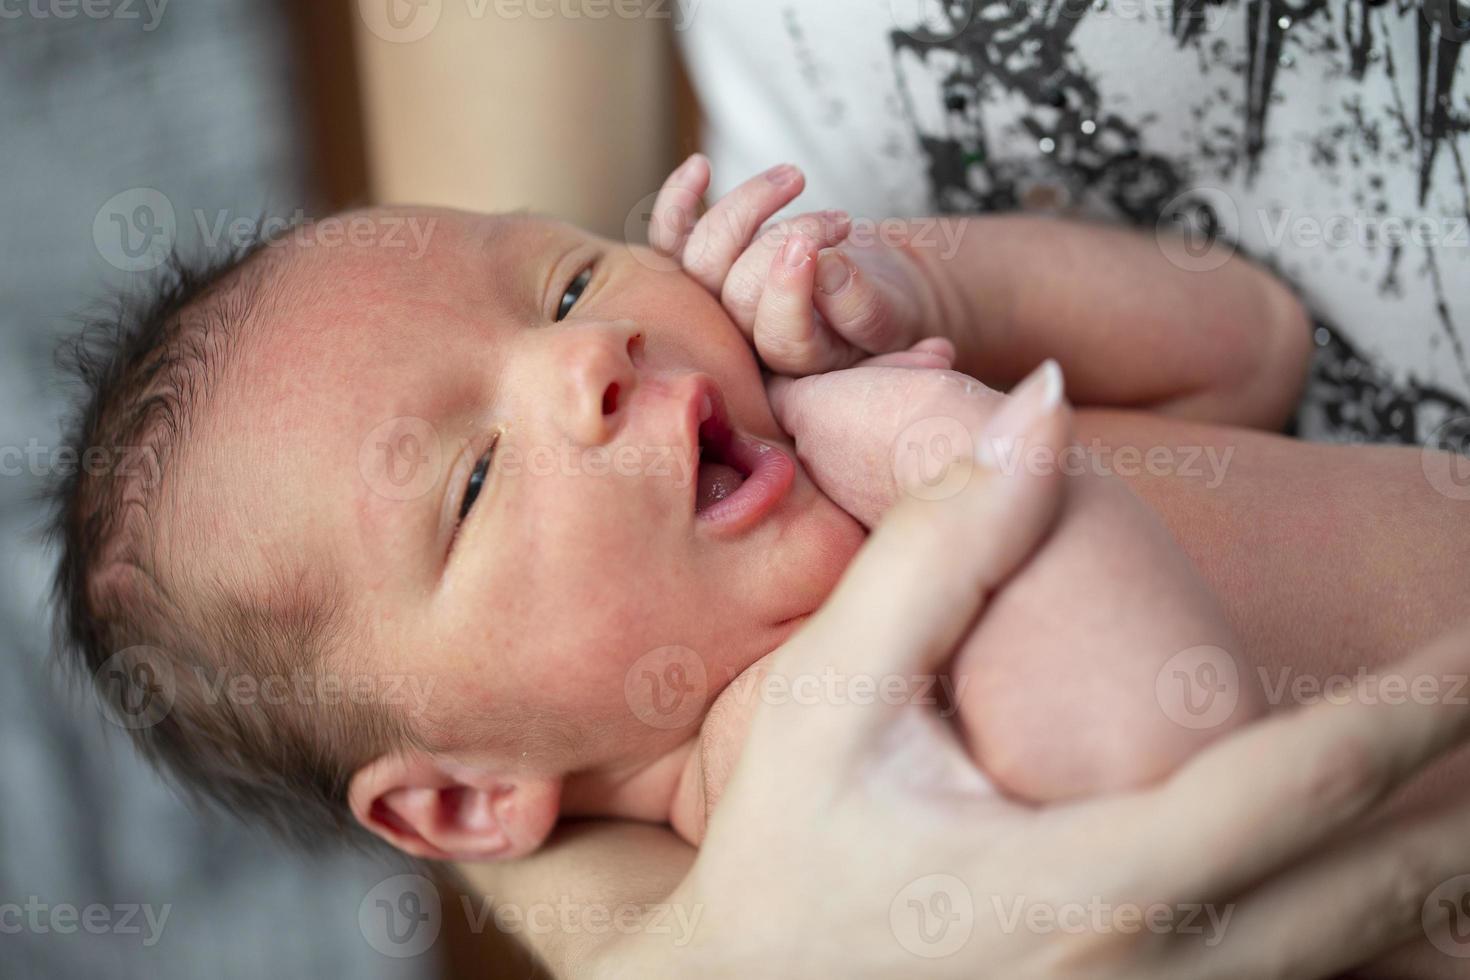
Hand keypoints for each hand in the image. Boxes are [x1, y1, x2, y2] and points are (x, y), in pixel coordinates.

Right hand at [596, 363, 1469, 978]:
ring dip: (1440, 889)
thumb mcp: (829, 704)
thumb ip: (936, 554)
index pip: (1316, 779)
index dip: (1428, 702)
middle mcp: (1158, 976)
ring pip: (1362, 966)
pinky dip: (1369, 954)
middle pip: (1382, 892)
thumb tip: (1034, 408)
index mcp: (1098, 880)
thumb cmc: (779, 869)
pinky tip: (1390, 915)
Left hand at [647, 154, 942, 374]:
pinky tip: (701, 168)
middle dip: (788, 240)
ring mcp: (715, 307)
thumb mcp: (892, 314)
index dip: (790, 290)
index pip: (778, 337)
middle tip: (838, 221)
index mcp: (793, 368)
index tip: (815, 244)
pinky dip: (678, 201)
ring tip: (796, 179)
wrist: (868, 288)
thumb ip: (862, 306)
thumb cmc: (884, 305)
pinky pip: (672, 240)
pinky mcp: (701, 271)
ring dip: (746, 206)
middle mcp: (743, 345)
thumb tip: (825, 271)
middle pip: (738, 293)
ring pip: (704, 259)